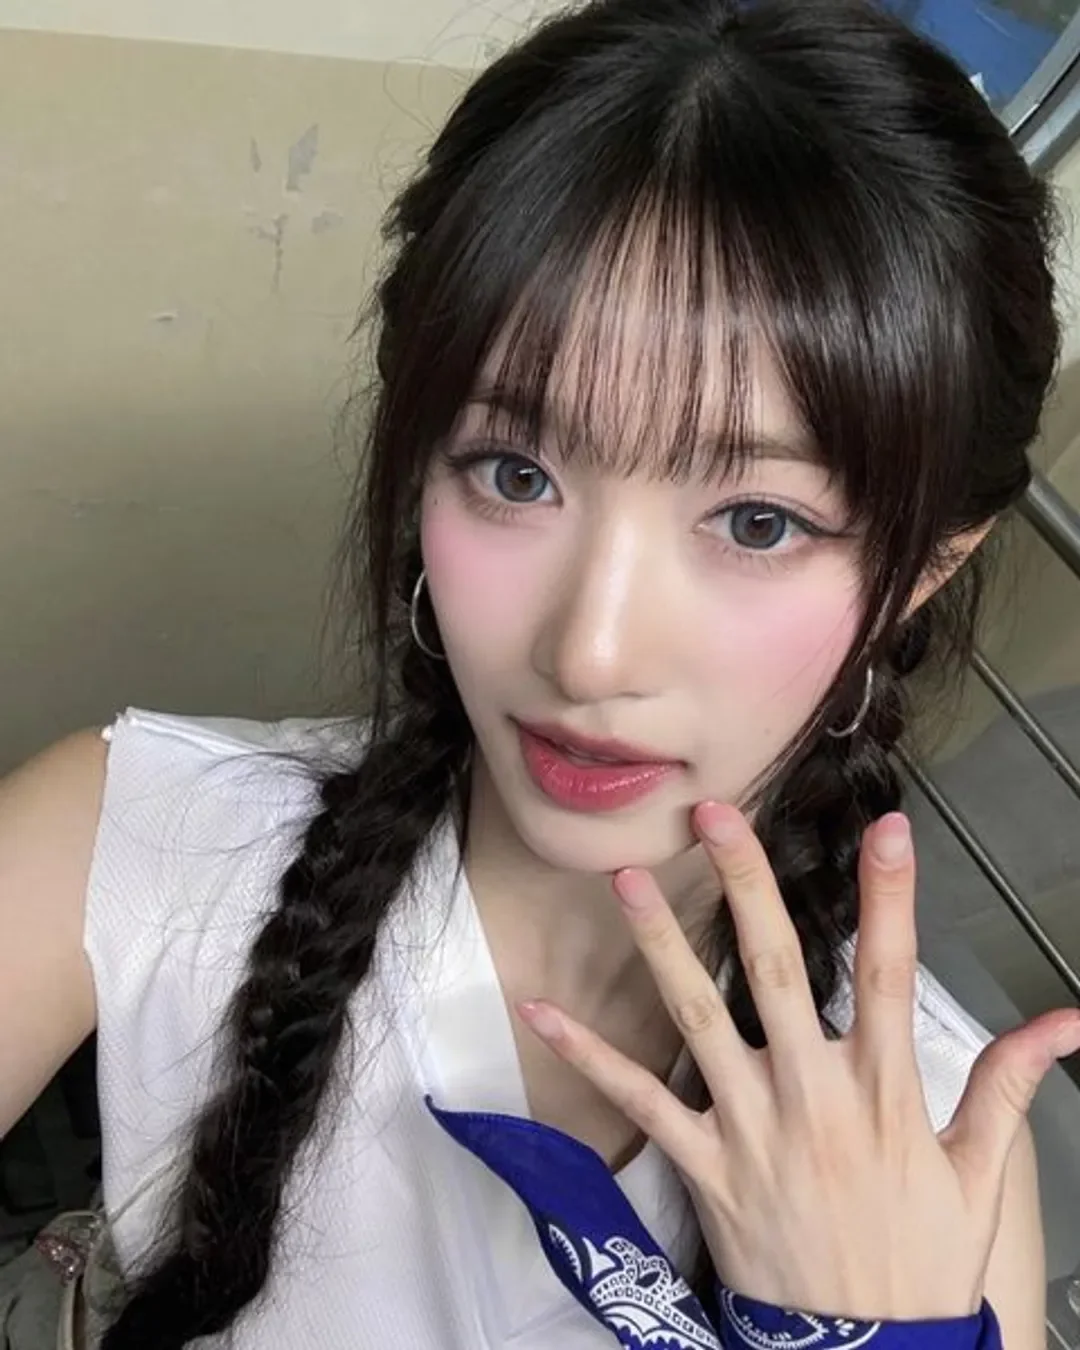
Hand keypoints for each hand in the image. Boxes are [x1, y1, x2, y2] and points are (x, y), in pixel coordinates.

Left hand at [517, 804, 1079, 1321]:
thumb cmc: (922, 1258)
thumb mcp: (980, 1175)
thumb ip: (1009, 1085)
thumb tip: (1069, 1019)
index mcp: (883, 1090)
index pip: (889, 974)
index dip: (889, 898)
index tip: (887, 829)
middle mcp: (811, 1095)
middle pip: (775, 971)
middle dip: (747, 886)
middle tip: (716, 817)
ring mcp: (749, 1128)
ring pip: (698, 1018)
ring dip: (661, 946)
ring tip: (628, 881)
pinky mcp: (703, 1165)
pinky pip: (638, 1103)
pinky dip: (588, 1056)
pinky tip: (542, 1010)